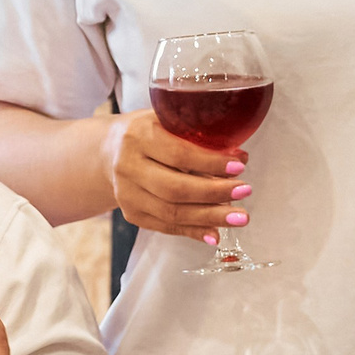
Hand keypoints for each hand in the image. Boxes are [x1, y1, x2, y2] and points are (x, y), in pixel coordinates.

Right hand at [101, 108, 249, 243]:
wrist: (110, 152)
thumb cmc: (148, 134)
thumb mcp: (167, 121)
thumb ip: (197, 136)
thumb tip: (238, 158)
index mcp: (138, 136)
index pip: (178, 154)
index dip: (211, 162)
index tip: (239, 166)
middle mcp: (128, 166)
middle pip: (174, 188)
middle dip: (214, 192)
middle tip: (244, 191)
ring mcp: (127, 194)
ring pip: (171, 212)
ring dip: (209, 217)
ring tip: (238, 217)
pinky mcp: (132, 214)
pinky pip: (166, 227)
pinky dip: (193, 231)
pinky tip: (215, 233)